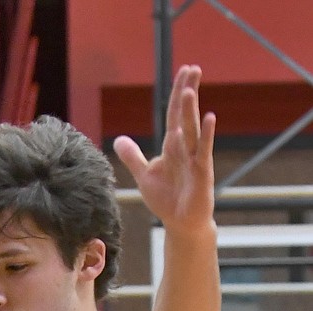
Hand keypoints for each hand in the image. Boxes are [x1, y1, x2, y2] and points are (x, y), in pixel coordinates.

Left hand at [113, 64, 215, 237]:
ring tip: (189, 91)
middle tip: (193, 68)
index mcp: (173, 145)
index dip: (177, 92)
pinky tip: (210, 117)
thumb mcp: (144, 175)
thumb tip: (119, 139)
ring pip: (192, 130)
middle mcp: (186, 147)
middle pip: (185, 115)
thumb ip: (133, 156)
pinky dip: (207, 135)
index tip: (184, 70)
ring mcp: (195, 158)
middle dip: (187, 92)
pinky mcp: (202, 172)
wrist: (181, 223)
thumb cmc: (166, 200)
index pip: (174, 113)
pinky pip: (204, 150)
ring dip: (190, 111)